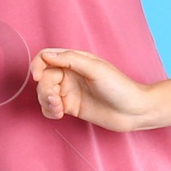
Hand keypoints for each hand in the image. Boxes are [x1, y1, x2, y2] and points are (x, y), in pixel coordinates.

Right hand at [32, 47, 155, 130]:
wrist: (133, 111)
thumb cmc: (120, 87)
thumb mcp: (95, 69)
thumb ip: (70, 59)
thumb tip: (46, 55)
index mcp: (75, 60)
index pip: (46, 57)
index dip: (37, 65)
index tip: (36, 77)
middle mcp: (70, 74)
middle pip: (43, 78)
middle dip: (44, 90)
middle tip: (55, 100)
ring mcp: (69, 91)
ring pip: (44, 94)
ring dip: (46, 102)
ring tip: (59, 109)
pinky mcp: (71, 107)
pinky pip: (50, 107)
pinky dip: (49, 111)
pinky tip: (60, 114)